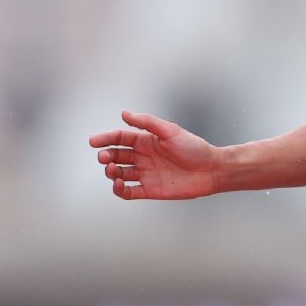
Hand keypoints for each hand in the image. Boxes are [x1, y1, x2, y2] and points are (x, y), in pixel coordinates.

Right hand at [88, 111, 217, 199]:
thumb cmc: (194, 148)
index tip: (93, 142)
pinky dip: (119, 190)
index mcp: (147, 141)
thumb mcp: (171, 131)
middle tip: (104, 157)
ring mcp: (146, 173)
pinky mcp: (150, 189)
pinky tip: (118, 184)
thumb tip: (124, 113)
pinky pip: (128, 192)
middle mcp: (144, 157)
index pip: (120, 138)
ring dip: (111, 172)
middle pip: (116, 156)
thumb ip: (148, 122)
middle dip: (106, 156)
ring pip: (119, 173)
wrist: (211, 170)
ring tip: (113, 170)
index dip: (106, 139)